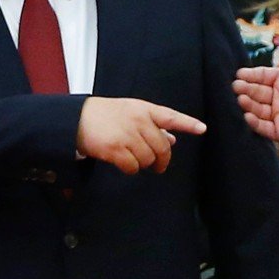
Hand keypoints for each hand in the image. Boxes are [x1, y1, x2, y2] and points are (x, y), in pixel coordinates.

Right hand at [76, 97, 205, 174]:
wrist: (76, 118)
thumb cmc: (105, 115)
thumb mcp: (131, 112)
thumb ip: (152, 124)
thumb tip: (172, 139)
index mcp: (144, 109)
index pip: (171, 116)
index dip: (188, 123)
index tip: (202, 129)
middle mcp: (138, 120)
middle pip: (162, 147)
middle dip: (162, 159)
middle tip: (158, 166)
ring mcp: (126, 135)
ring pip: (148, 158)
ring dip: (144, 164)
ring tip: (134, 158)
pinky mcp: (114, 149)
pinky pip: (133, 167)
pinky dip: (131, 169)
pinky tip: (124, 164)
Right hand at [234, 33, 278, 146]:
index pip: (263, 76)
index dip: (251, 75)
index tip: (239, 73)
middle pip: (258, 92)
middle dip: (246, 88)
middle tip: (236, 85)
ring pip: (258, 109)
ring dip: (248, 104)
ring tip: (241, 97)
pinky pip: (264, 128)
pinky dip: (255, 123)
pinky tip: (247, 115)